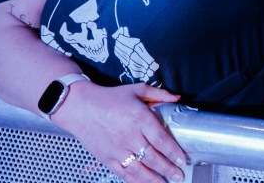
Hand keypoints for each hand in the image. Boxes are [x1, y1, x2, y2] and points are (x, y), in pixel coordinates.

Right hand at [54, 80, 185, 182]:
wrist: (80, 107)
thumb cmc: (110, 98)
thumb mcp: (137, 89)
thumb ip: (159, 94)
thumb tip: (177, 98)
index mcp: (140, 118)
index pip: (161, 139)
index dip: (174, 152)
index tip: (183, 159)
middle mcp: (130, 136)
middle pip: (153, 157)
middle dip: (169, 169)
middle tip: (179, 175)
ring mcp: (117, 149)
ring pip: (140, 169)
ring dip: (155, 179)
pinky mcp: (107, 158)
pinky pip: (124, 173)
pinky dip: (135, 181)